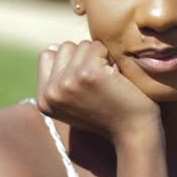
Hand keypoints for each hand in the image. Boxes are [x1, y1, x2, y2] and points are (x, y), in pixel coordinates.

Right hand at [36, 40, 161, 143]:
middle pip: (64, 47)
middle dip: (84, 57)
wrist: (132, 131)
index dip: (71, 60)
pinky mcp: (87, 73)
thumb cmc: (108, 113)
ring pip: (81, 45)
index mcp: (44, 100)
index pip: (47, 55)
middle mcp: (51, 92)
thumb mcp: (73, 100)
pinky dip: (110, 56)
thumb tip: (52, 46)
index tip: (86, 81)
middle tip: (99, 80)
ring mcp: (67, 82)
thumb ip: (59, 77)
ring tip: (107, 80)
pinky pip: (98, 46)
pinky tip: (115, 77)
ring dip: (98, 56)